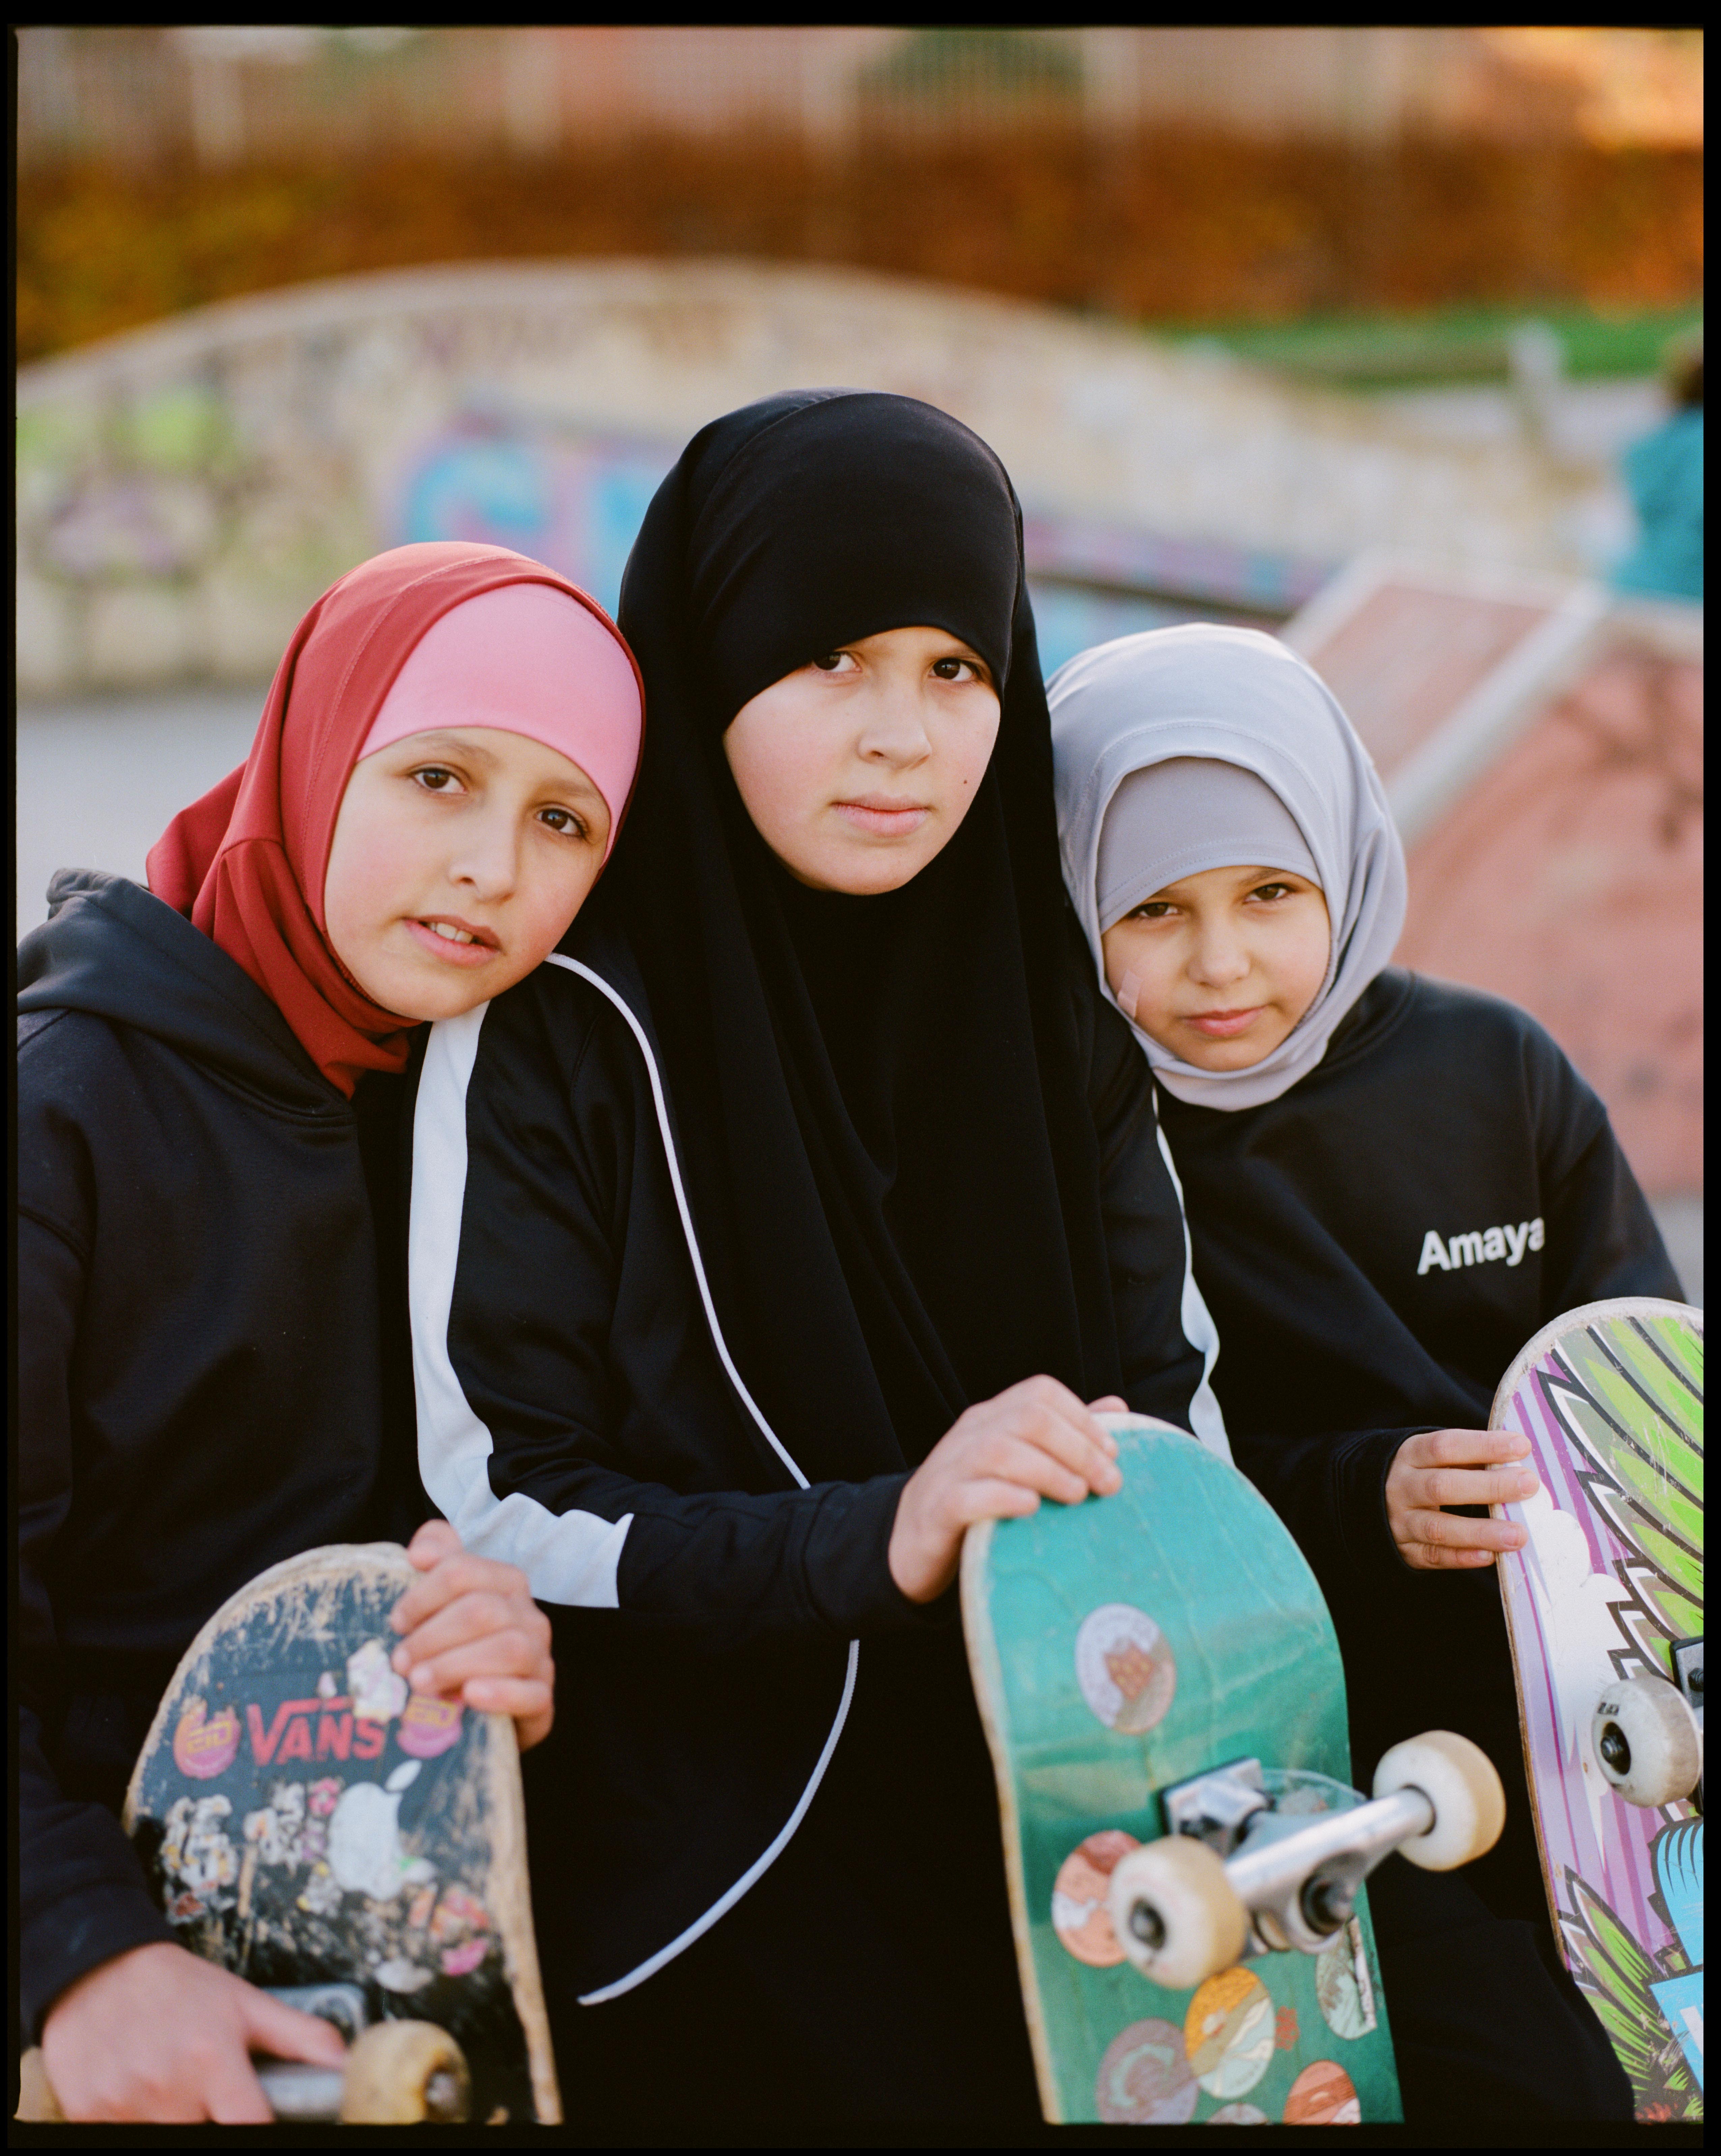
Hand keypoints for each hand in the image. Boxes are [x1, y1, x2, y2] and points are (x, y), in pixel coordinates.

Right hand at [39, 1941, 345, 2121]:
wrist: (98, 1967)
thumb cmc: (177, 1986)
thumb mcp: (245, 2003)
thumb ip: (299, 2037)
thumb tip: (343, 2065)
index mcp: (212, 2058)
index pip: (250, 2127)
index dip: (260, 2128)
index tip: (260, 2120)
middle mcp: (167, 2085)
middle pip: (201, 2134)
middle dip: (208, 2117)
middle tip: (205, 2092)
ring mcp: (122, 2103)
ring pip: (161, 2136)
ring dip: (170, 2118)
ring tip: (172, 2089)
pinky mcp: (86, 2113)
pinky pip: (117, 2133)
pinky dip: (132, 2119)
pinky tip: (138, 2093)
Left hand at [390, 1521, 555, 1749]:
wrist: (486, 1700)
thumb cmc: (458, 1643)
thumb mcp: (445, 1596)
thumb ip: (437, 1555)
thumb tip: (419, 1553)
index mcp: (506, 1582)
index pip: (462, 1571)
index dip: (422, 1595)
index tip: (396, 1622)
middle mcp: (529, 1615)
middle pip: (482, 1610)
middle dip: (433, 1635)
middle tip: (399, 1662)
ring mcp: (539, 1657)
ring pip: (509, 1648)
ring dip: (456, 1664)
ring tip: (419, 1682)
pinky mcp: (542, 1698)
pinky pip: (531, 1694)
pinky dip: (499, 1693)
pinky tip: (468, 1695)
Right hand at [888, 1379, 1127, 1603]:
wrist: (912, 1544)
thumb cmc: (978, 1500)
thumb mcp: (1019, 1464)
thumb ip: (1064, 1436)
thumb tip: (1117, 1407)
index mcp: (991, 1417)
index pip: (1040, 1393)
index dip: (1083, 1417)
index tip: (1113, 1452)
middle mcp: (970, 1434)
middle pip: (1028, 1418)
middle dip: (1077, 1448)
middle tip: (1108, 1484)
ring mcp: (949, 1469)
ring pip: (1000, 1451)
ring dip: (1049, 1471)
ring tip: (1078, 1496)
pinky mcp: (937, 1509)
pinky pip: (968, 1495)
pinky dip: (1004, 1498)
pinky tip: (1031, 1508)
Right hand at [1385, 1429, 1539, 1570]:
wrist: (1370, 1501)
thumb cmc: (1420, 1475)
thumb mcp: (1433, 1458)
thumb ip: (1470, 1460)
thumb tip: (1521, 1465)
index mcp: (1411, 1455)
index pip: (1446, 1446)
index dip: (1483, 1445)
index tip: (1522, 1446)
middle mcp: (1402, 1487)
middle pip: (1442, 1486)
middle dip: (1489, 1486)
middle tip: (1529, 1485)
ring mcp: (1401, 1521)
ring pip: (1438, 1527)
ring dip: (1480, 1531)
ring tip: (1518, 1535)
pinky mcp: (1406, 1551)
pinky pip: (1434, 1557)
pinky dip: (1462, 1557)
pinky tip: (1489, 1556)